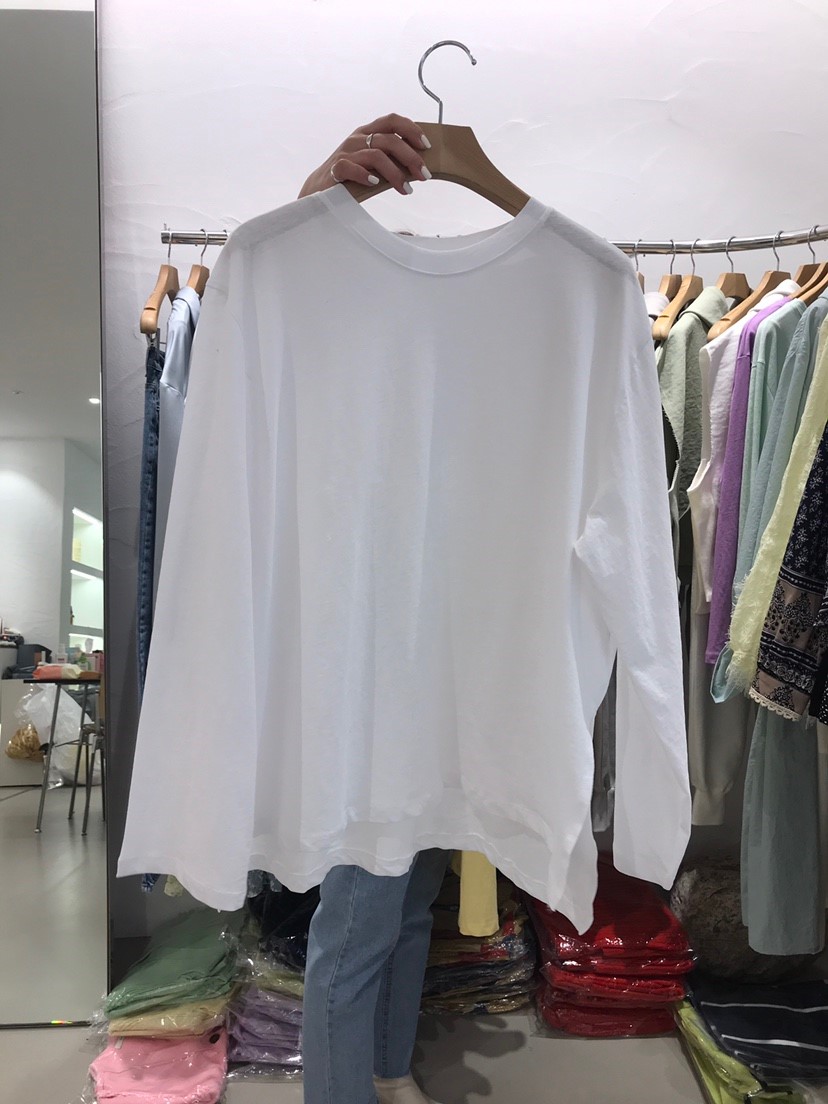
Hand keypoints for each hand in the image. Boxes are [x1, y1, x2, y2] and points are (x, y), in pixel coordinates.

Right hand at [298, 113, 431, 197]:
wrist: (320, 188)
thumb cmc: (351, 175)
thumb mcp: (372, 162)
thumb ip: (390, 159)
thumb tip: (417, 166)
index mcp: (368, 132)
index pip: (392, 120)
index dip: (412, 130)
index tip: (426, 146)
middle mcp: (358, 138)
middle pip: (390, 140)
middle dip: (410, 158)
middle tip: (423, 175)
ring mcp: (346, 152)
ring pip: (376, 156)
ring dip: (395, 174)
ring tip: (405, 189)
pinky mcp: (335, 168)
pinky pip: (352, 168)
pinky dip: (365, 175)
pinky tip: (375, 184)